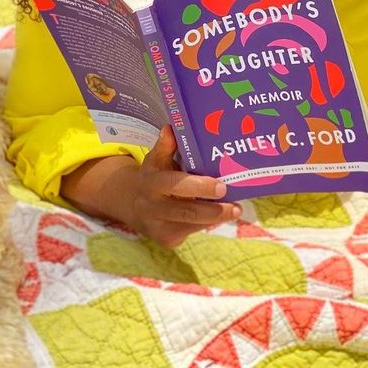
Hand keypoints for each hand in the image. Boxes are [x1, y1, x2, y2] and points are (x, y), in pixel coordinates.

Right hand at [127, 126, 239, 247]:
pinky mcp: (165, 240)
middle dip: (214, 210)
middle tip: (236, 206)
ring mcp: (157, 226)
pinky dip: (207, 224)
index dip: (199, 187)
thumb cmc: (153, 176)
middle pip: (186, 211)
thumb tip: (171, 127)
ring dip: (216, 218)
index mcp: (151, 183)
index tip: (221, 186)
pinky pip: (190, 232)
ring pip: (191, 224)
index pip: (175, 185)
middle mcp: (152, 207)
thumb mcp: (155, 160)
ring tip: (236, 210)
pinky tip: (221, 217)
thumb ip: (165, 146)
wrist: (130, 204)